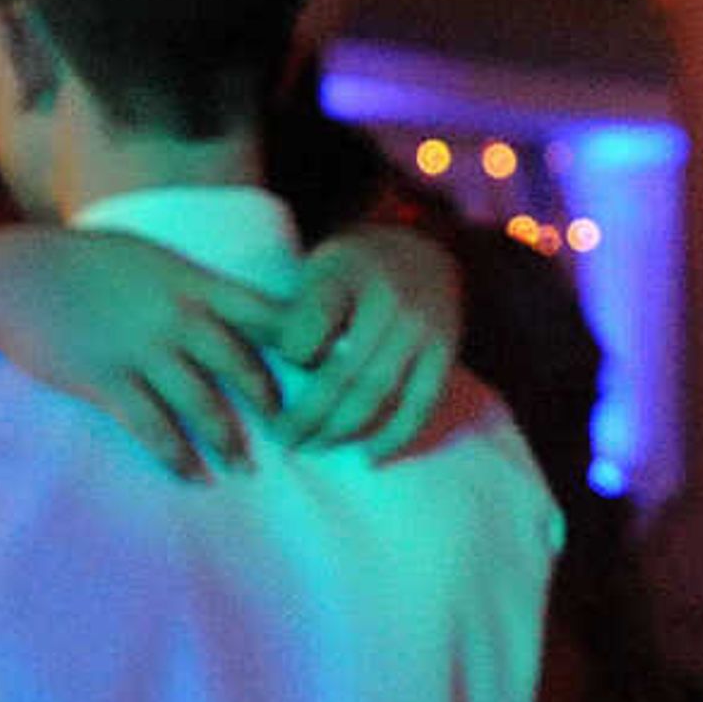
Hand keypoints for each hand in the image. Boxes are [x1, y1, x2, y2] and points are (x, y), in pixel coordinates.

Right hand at [0, 225, 280, 477]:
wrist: (13, 275)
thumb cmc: (85, 264)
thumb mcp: (151, 259)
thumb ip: (195, 286)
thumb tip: (240, 307)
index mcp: (192, 284)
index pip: (265, 313)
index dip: (302, 343)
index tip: (328, 370)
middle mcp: (176, 316)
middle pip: (242, 365)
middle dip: (272, 404)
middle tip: (295, 432)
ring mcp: (141, 350)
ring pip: (202, 404)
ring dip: (228, 441)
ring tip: (245, 468)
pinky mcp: (106, 380)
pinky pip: (152, 427)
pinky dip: (177, 456)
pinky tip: (193, 476)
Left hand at [265, 224, 459, 455]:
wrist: (422, 245)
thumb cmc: (354, 267)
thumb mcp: (315, 267)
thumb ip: (291, 310)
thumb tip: (257, 356)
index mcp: (345, 275)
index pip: (308, 328)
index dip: (291, 357)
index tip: (278, 371)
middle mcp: (388, 300)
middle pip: (341, 372)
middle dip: (308, 414)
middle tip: (283, 438)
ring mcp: (421, 327)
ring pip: (377, 392)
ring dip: (342, 429)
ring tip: (315, 446)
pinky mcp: (445, 349)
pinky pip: (421, 402)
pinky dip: (395, 435)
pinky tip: (370, 456)